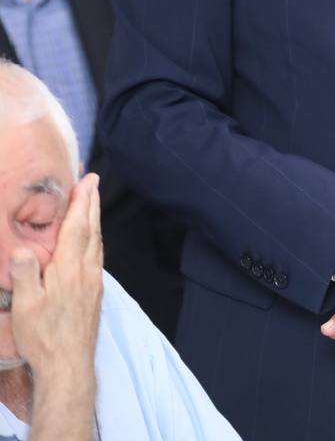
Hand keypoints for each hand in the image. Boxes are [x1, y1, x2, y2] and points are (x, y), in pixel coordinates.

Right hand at [11, 174, 102, 439]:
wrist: (69, 368)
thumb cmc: (44, 338)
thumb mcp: (26, 307)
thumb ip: (25, 275)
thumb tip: (22, 249)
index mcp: (70, 268)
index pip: (78, 227)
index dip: (82, 202)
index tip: (88, 180)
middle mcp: (87, 271)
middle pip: (92, 230)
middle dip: (92, 204)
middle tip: (93, 182)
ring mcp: (94, 283)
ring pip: (97, 243)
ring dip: (95, 221)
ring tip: (92, 206)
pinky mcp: (95, 296)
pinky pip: (97, 257)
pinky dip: (95, 241)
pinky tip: (91, 245)